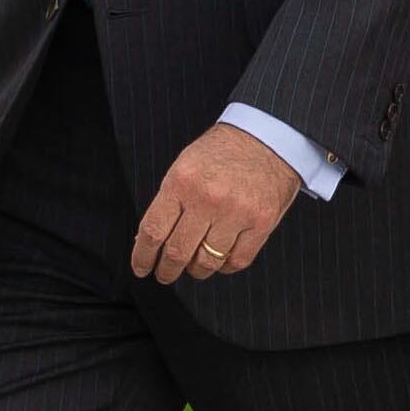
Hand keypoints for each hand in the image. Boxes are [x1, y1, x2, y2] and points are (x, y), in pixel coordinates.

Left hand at [132, 123, 301, 283]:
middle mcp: (207, 199)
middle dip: (166, 270)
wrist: (268, 136)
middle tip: (165, 274)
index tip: (141, 267)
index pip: (153, 231)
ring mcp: (236, 213)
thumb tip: (152, 240)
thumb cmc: (223, 151)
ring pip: (206, 262)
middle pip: (177, 252)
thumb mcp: (186, 165)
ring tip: (194, 266)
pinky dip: (224, 266)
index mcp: (182, 181)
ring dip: (196, 270)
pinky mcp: (261, 223)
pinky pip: (236, 261)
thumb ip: (170, 201)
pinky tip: (220, 258)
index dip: (143, 256)